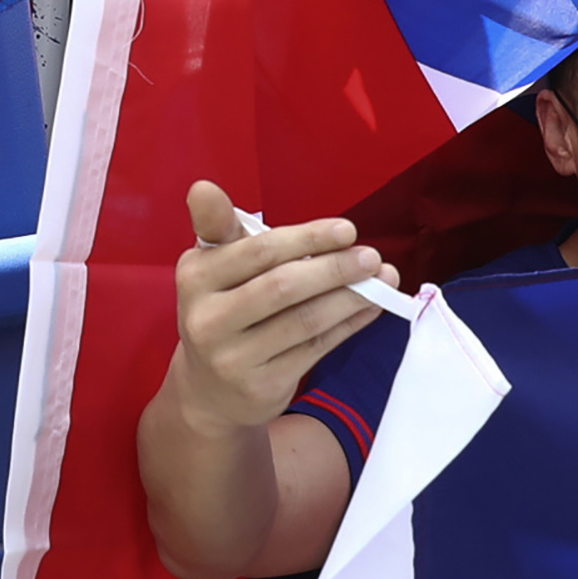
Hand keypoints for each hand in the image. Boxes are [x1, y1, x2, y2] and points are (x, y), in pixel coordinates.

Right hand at [156, 181, 395, 437]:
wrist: (208, 392)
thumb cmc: (222, 310)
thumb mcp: (213, 267)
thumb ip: (221, 227)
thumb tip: (204, 187)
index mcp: (196, 276)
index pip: (257, 251)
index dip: (306, 238)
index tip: (347, 229)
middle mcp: (206, 318)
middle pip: (282, 287)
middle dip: (333, 268)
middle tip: (370, 256)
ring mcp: (233, 357)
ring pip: (304, 320)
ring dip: (350, 297)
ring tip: (381, 279)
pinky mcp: (261, 386)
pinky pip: (315, 349)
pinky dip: (347, 325)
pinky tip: (369, 308)